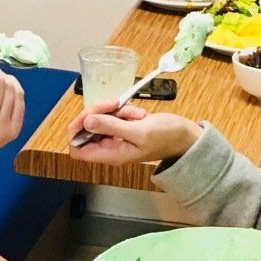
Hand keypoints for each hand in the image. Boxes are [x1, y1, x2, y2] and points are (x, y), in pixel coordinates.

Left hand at [67, 101, 202, 164]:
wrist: (184, 136)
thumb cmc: (166, 138)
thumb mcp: (139, 132)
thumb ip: (111, 127)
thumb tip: (86, 122)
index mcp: (110, 154)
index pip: (77, 148)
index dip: (76, 131)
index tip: (88, 116)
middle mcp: (109, 147)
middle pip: (87, 129)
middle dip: (98, 113)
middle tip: (114, 105)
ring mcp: (116, 136)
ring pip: (101, 119)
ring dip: (115, 111)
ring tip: (135, 114)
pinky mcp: (123, 126)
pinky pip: (113, 115)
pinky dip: (123, 110)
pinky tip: (138, 114)